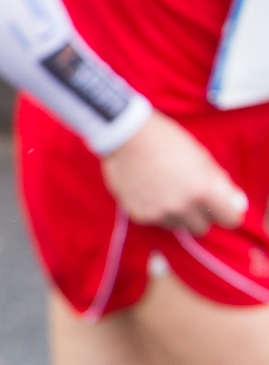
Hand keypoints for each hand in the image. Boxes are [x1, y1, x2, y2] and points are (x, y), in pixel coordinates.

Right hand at [102, 112, 245, 233]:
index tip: (221, 207)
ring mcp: (159, 212)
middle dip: (198, 214)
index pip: (229, 219)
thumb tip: (237, 204)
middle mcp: (182, 206)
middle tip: (188, 196)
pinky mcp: (140, 215)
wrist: (127, 136)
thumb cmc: (168, 141)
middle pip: (201, 227)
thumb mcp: (202, 158)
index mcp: (203, 190)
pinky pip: (156, 220)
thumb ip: (221, 184)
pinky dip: (155, 210)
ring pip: (177, 225)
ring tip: (165, 190)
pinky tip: (149, 191)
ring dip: (176, 213)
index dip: (226, 212)